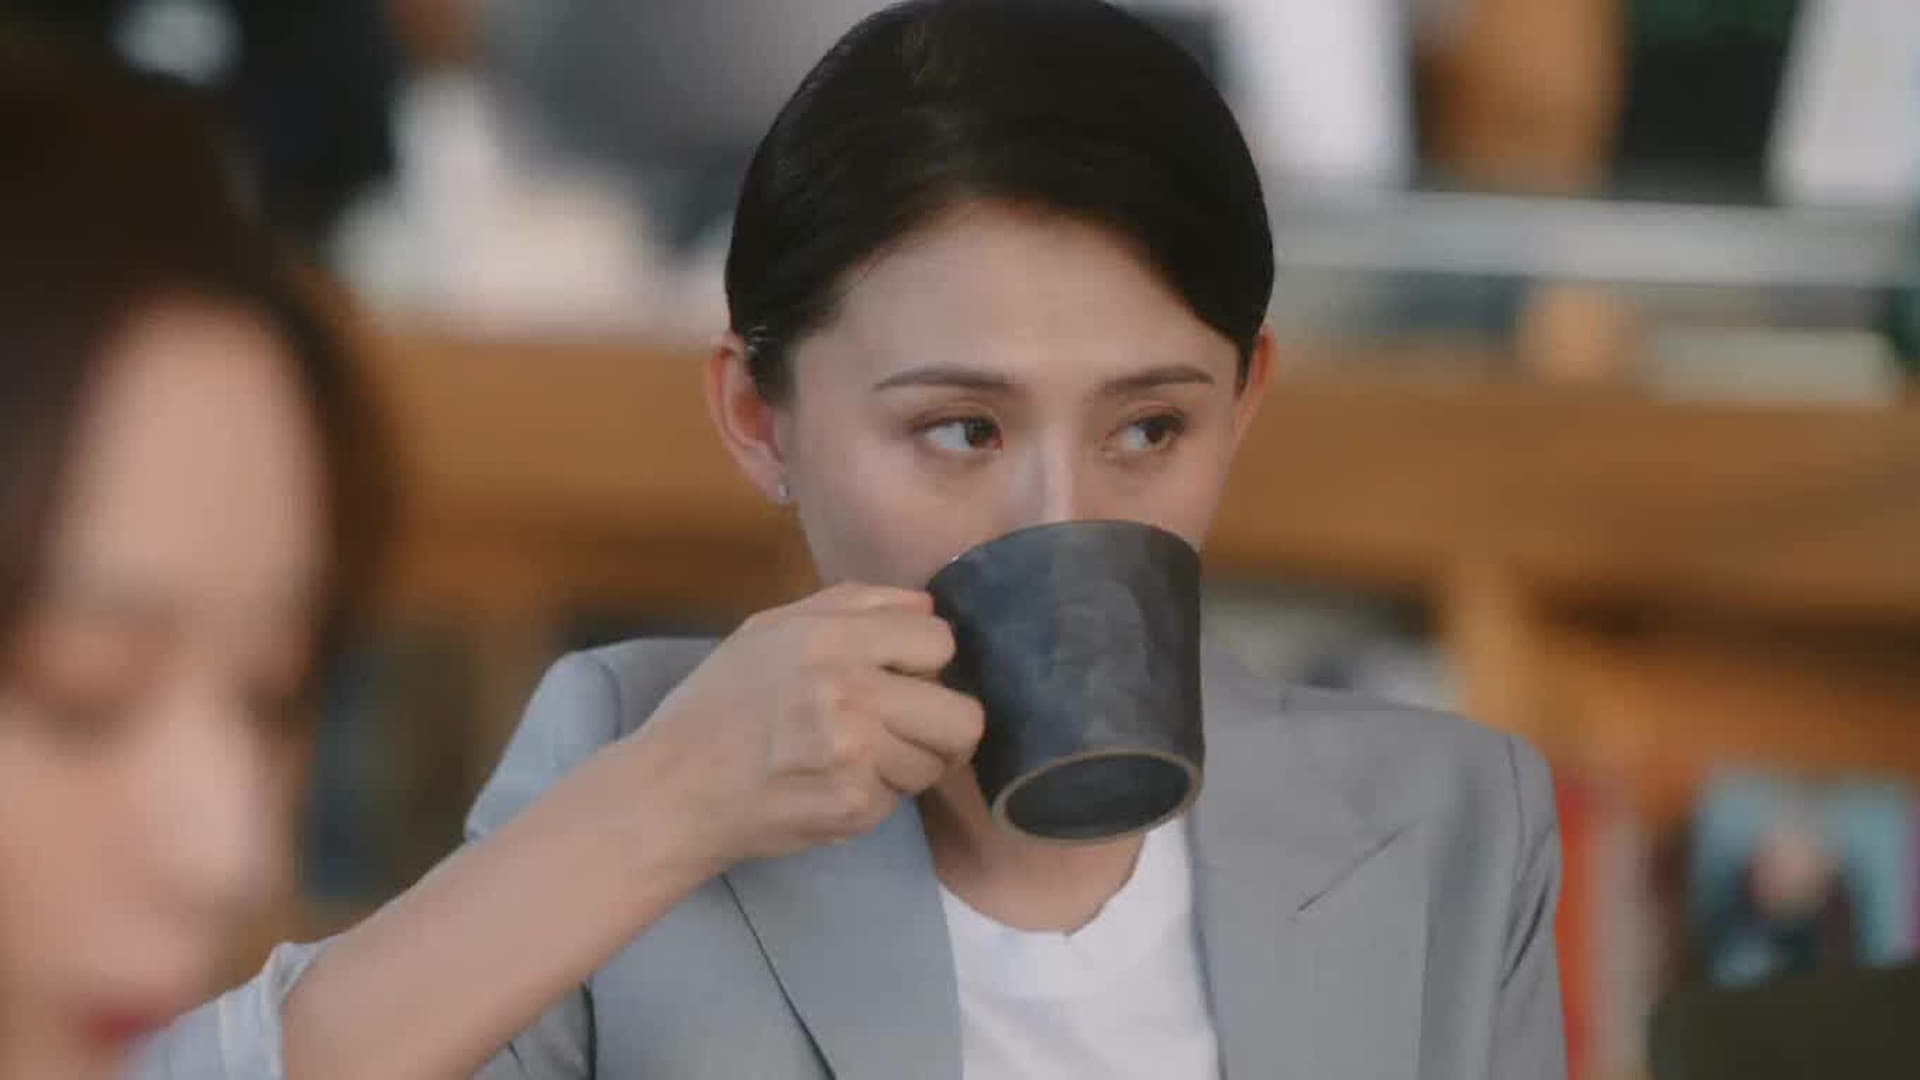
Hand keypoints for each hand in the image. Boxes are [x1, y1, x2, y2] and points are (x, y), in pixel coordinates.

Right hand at [623, 583, 984, 869]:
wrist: (673, 790)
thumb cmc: (719, 705)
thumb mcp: (770, 629)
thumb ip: (855, 604)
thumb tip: (928, 608)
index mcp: (831, 636)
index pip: (940, 642)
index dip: (924, 662)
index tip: (900, 677)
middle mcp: (850, 690)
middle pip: (963, 716)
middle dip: (940, 726)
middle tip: (902, 731)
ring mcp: (855, 754)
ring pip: (936, 764)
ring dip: (906, 765)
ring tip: (853, 761)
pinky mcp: (853, 807)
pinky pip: (901, 801)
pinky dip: (874, 798)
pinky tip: (830, 787)